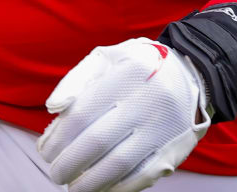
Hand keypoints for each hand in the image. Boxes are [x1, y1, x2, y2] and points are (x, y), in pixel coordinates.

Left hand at [37, 38, 211, 191]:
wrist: (191, 75)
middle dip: (69, 164)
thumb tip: (52, 108)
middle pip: (97, 142)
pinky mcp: (174, 151)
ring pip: (119, 164)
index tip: (45, 151)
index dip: (57, 138)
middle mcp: (147, 100)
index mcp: (126, 73)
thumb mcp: (107, 58)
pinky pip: (142, 176)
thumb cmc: (137, 67)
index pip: (81, 114)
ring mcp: (163, 128)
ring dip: (90, 182)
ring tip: (74, 187)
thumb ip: (76, 80)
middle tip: (55, 173)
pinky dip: (118, 188)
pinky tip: (101, 189)